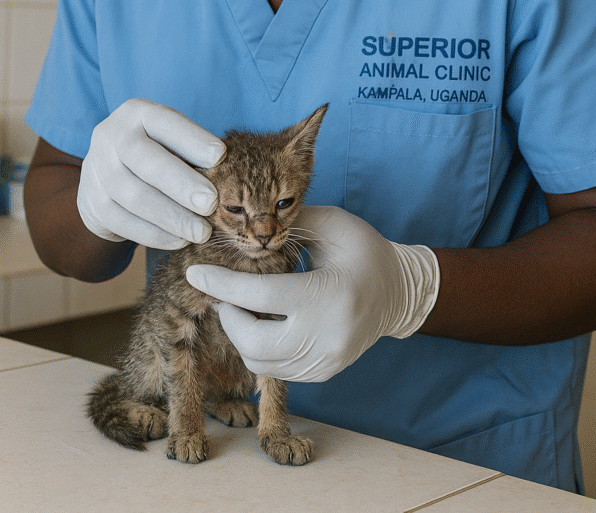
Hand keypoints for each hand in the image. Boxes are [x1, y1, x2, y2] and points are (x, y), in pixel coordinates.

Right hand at [77, 99, 225, 248]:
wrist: (105, 175)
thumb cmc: (156, 153)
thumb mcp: (170, 140)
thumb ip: (193, 151)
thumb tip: (229, 172)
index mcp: (137, 113)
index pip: (165, 122)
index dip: (192, 139)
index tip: (221, 156)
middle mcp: (111, 136)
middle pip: (146, 160)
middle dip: (182, 184)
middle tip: (212, 204)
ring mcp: (97, 169)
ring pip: (135, 196)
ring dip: (173, 217)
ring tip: (202, 232)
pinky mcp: (92, 202)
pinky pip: (124, 222)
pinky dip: (155, 234)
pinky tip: (180, 240)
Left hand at [185, 206, 439, 381]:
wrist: (399, 292)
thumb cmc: (364, 251)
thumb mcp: (333, 224)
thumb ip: (291, 223)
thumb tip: (246, 225)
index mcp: (329, 295)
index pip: (260, 296)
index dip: (223, 284)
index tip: (196, 272)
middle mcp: (327, 336)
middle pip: (252, 341)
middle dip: (228, 315)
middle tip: (225, 293)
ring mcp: (326, 361)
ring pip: (259, 361)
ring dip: (240, 333)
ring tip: (242, 305)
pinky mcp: (323, 373)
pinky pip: (275, 369)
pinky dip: (259, 347)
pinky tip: (263, 321)